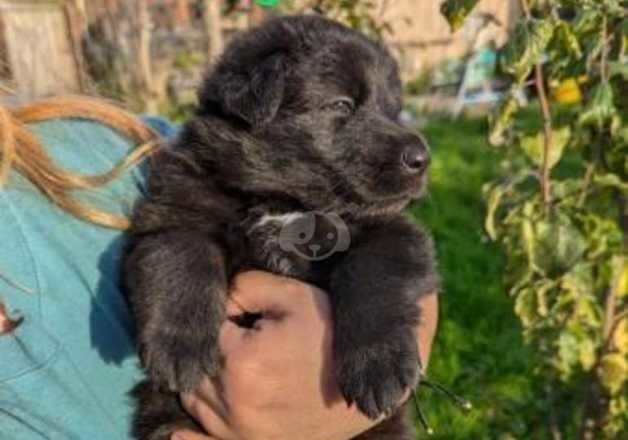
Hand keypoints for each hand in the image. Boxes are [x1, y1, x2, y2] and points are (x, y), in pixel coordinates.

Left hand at [173, 271, 437, 439]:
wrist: (367, 387)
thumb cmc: (332, 336)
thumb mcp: (295, 297)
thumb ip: (248, 285)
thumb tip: (220, 295)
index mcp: (241, 362)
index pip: (207, 328)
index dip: (226, 316)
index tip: (248, 314)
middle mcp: (233, 404)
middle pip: (197, 365)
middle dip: (214, 345)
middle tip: (248, 337)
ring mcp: (240, 433)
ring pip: (194, 399)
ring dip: (204, 378)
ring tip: (237, 363)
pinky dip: (189, 435)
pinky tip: (174, 433)